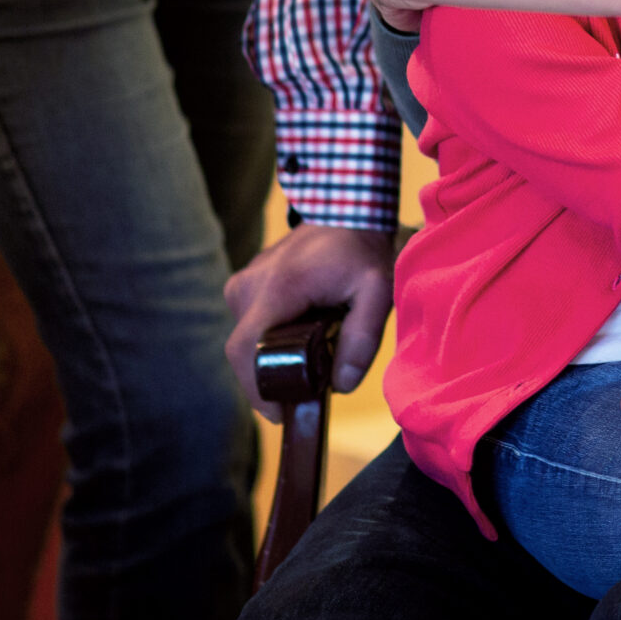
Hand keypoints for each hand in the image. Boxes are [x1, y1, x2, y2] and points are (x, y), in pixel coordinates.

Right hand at [224, 224, 394, 421]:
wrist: (345, 208)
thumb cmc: (362, 249)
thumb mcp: (377, 291)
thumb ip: (362, 338)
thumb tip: (343, 384)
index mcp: (278, 288)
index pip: (245, 349)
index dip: (256, 388)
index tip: (281, 411)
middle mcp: (249, 286)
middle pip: (245, 353)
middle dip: (271, 378)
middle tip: (308, 390)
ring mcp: (243, 284)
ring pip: (247, 341)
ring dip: (272, 358)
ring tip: (311, 358)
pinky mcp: (244, 285)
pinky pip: (250, 326)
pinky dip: (270, 340)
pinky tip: (300, 338)